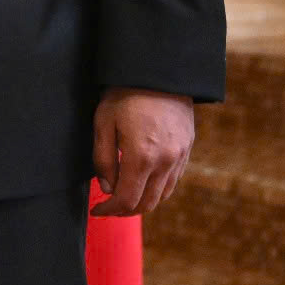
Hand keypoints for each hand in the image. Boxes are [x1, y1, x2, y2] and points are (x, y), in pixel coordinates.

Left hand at [91, 89, 194, 216]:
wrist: (159, 73)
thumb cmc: (125, 95)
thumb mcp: (103, 124)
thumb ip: (103, 160)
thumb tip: (107, 188)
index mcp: (141, 157)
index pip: (126, 200)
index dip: (109, 211)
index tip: (97, 210)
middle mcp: (165, 162)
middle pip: (146, 204)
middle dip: (124, 211)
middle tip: (108, 207)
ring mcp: (180, 157)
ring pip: (162, 196)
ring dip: (142, 202)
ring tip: (123, 197)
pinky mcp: (187, 150)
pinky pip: (173, 181)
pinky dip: (157, 190)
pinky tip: (142, 183)